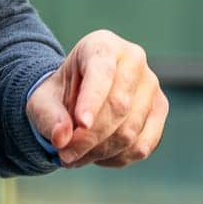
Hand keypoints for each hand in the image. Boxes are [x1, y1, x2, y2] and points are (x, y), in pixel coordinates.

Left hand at [25, 30, 167, 167]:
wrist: (79, 97)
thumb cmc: (62, 93)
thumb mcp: (43, 100)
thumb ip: (49, 117)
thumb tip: (62, 138)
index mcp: (103, 45)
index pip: (102, 73)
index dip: (92, 100)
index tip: (80, 124)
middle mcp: (133, 59)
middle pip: (118, 106)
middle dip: (90, 137)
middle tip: (64, 155)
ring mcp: (151, 85)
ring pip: (130, 129)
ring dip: (100, 151)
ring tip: (75, 157)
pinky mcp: (159, 110)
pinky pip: (142, 145)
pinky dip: (116, 158)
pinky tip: (96, 156)